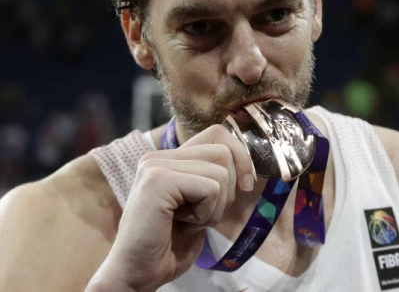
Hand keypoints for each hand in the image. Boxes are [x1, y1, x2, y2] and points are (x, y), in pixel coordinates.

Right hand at [90, 124, 256, 290]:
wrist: (137, 275)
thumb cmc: (169, 244)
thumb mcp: (200, 203)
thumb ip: (215, 177)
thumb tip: (249, 163)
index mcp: (168, 158)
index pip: (218, 134)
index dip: (240, 157)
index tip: (244, 186)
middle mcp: (157, 156)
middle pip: (224, 150)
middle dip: (228, 189)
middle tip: (203, 214)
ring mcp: (155, 166)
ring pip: (220, 171)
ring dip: (215, 207)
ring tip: (189, 221)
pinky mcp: (158, 181)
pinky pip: (211, 189)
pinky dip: (206, 214)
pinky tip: (183, 225)